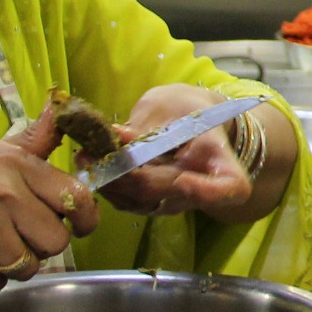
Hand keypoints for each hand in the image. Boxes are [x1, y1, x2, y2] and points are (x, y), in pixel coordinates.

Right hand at [0, 134, 95, 292]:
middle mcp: (5, 190)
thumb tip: (61, 110)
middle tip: (17, 240)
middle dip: (40, 248)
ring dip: (10, 265)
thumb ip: (31, 143)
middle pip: (56, 240)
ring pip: (27, 265)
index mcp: (17, 164)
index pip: (75, 197)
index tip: (79, 228)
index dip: (85, 219)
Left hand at [92, 84, 253, 218]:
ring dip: (109, 180)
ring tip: (85, 155)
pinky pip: (125, 200)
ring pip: (138, 200)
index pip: (227, 190)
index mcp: (223, 167)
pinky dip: (105, 183)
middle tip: (98, 153)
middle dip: (129, 174)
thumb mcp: (175, 106)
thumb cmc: (187, 109)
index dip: (206, 191)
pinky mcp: (149, 205)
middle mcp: (200, 193)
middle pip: (165, 191)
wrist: (185, 123)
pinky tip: (89, 163)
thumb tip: (116, 136)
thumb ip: (149, 124)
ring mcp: (173, 203)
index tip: (183, 180)